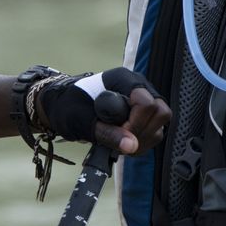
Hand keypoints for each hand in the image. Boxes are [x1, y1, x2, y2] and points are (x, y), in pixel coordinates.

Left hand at [36, 68, 169, 154]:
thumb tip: (132, 146)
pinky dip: (143, 142)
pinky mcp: (144, 114)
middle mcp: (138, 86)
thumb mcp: (82, 121)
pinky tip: (125, 144)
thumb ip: (107, 133)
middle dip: (143, 132)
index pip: (146, 102)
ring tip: (120, 144)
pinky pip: (155, 131)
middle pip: (161, 111)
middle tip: (121, 142)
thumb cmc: (69, 107)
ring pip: (161, 124)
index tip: (119, 133)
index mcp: (123, 79)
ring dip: (143, 140)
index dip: (136, 123)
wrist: (64, 108)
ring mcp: (144, 100)